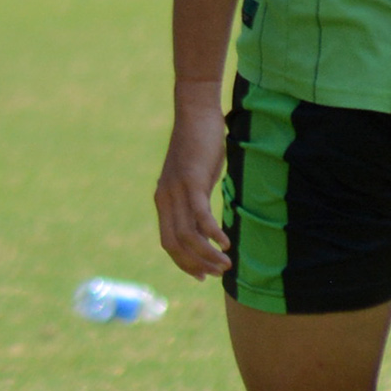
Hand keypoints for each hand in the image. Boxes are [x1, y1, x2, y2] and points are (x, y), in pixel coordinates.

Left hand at [154, 79, 232, 279]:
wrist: (195, 115)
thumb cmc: (199, 147)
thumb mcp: (195, 180)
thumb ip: (195, 202)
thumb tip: (206, 224)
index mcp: (164, 201)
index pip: (168, 243)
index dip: (184, 263)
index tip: (202, 276)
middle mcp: (165, 199)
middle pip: (175, 245)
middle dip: (196, 265)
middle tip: (218, 274)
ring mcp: (177, 191)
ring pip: (188, 236)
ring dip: (207, 255)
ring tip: (226, 264)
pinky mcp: (191, 182)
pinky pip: (200, 216)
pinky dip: (212, 233)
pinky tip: (226, 243)